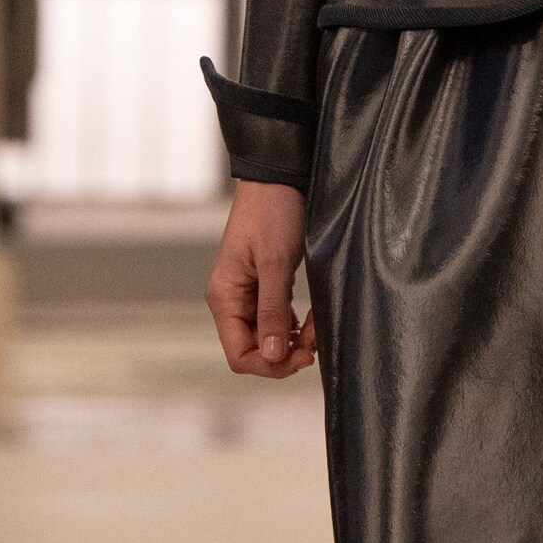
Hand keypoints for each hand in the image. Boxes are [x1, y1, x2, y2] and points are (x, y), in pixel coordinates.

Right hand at [207, 181, 316, 376]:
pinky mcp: (266, 286)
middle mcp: (232, 301)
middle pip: (254, 351)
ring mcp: (248, 295)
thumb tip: (274, 356)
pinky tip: (312, 319)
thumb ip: (273, 311)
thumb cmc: (273, 212)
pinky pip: (277, 321)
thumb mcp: (276, 263)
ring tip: (318, 328)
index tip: (303, 356)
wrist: (279, 178)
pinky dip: (296, 326)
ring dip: (294, 341)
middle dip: (287, 353)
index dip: (270, 365)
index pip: (239, 355)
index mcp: (224, 298)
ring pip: (269, 338)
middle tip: (317, 342)